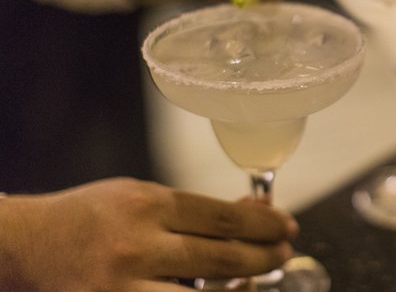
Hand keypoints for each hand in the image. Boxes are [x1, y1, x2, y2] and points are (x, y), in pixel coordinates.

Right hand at [0, 177, 296, 291]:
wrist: (25, 247)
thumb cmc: (87, 219)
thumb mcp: (139, 197)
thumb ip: (192, 210)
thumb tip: (250, 210)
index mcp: (146, 205)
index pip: (222, 216)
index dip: (262, 224)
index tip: (285, 226)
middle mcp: (138, 245)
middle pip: (222, 257)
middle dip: (263, 257)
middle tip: (283, 252)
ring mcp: (124, 286)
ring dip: (244, 290)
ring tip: (264, 281)